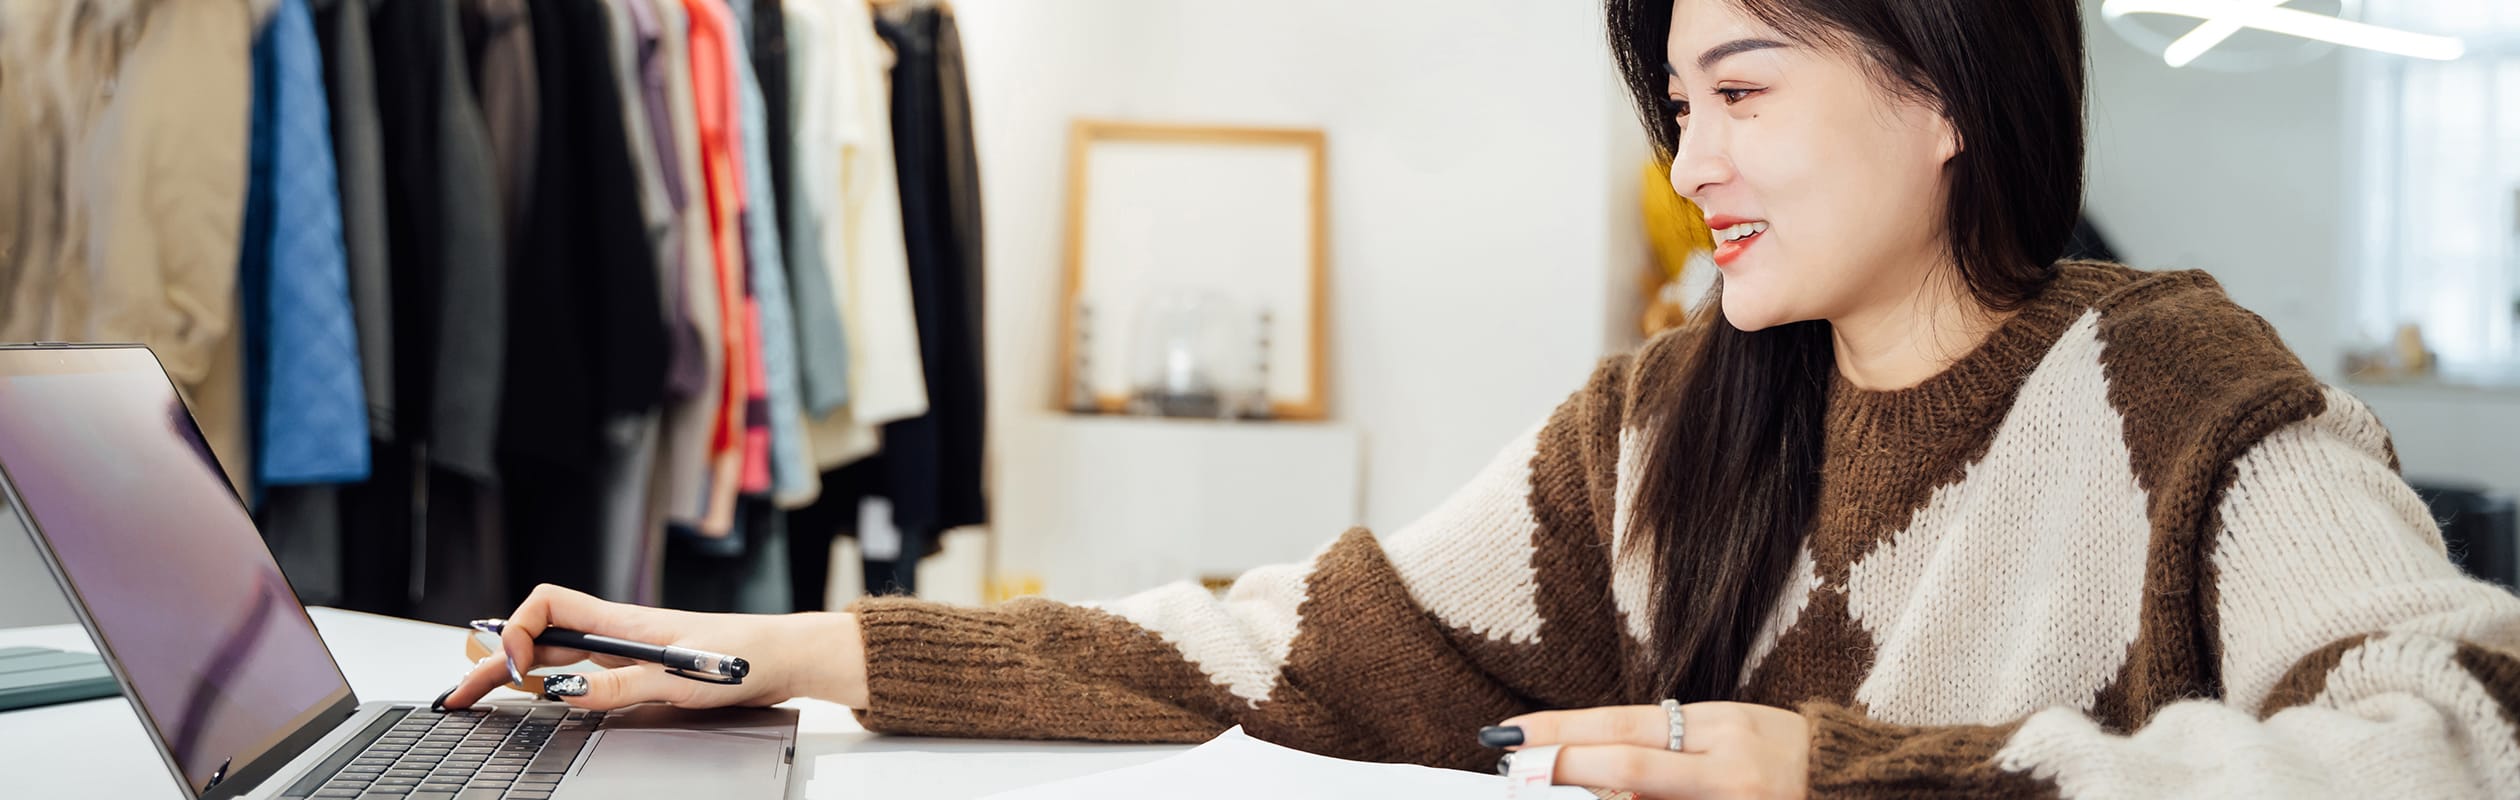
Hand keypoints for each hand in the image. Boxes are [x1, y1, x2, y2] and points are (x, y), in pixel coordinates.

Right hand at [439, 584, 869, 710]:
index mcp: (622, 622)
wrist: (786, 657)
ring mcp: (625, 651)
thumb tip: (564, 691)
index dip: (518, 630)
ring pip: (554, 653)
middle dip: (494, 657)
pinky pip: (580, 672)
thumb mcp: (681, 678)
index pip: (548, 606)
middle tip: (459, 692)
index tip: (515, 670)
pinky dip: (547, 682)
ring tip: (476, 693)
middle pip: (538, 634)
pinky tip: (533, 696)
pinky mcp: (639, 670)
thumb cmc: (745, 656)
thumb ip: (622, 685)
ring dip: (513, 670)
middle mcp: (617, 632)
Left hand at [1496, 701, 1807, 799]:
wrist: (1854, 788)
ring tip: (1552, 795)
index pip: (1624, 725)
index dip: (1564, 730)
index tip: (1511, 734)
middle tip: (1512, 768)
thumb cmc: (1783, 760)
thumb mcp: (1727, 738)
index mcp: (1720, 726)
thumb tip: (1591, 772)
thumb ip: (1666, 753)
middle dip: (1564, 767)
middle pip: (1629, 764)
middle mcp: (1730, 765)